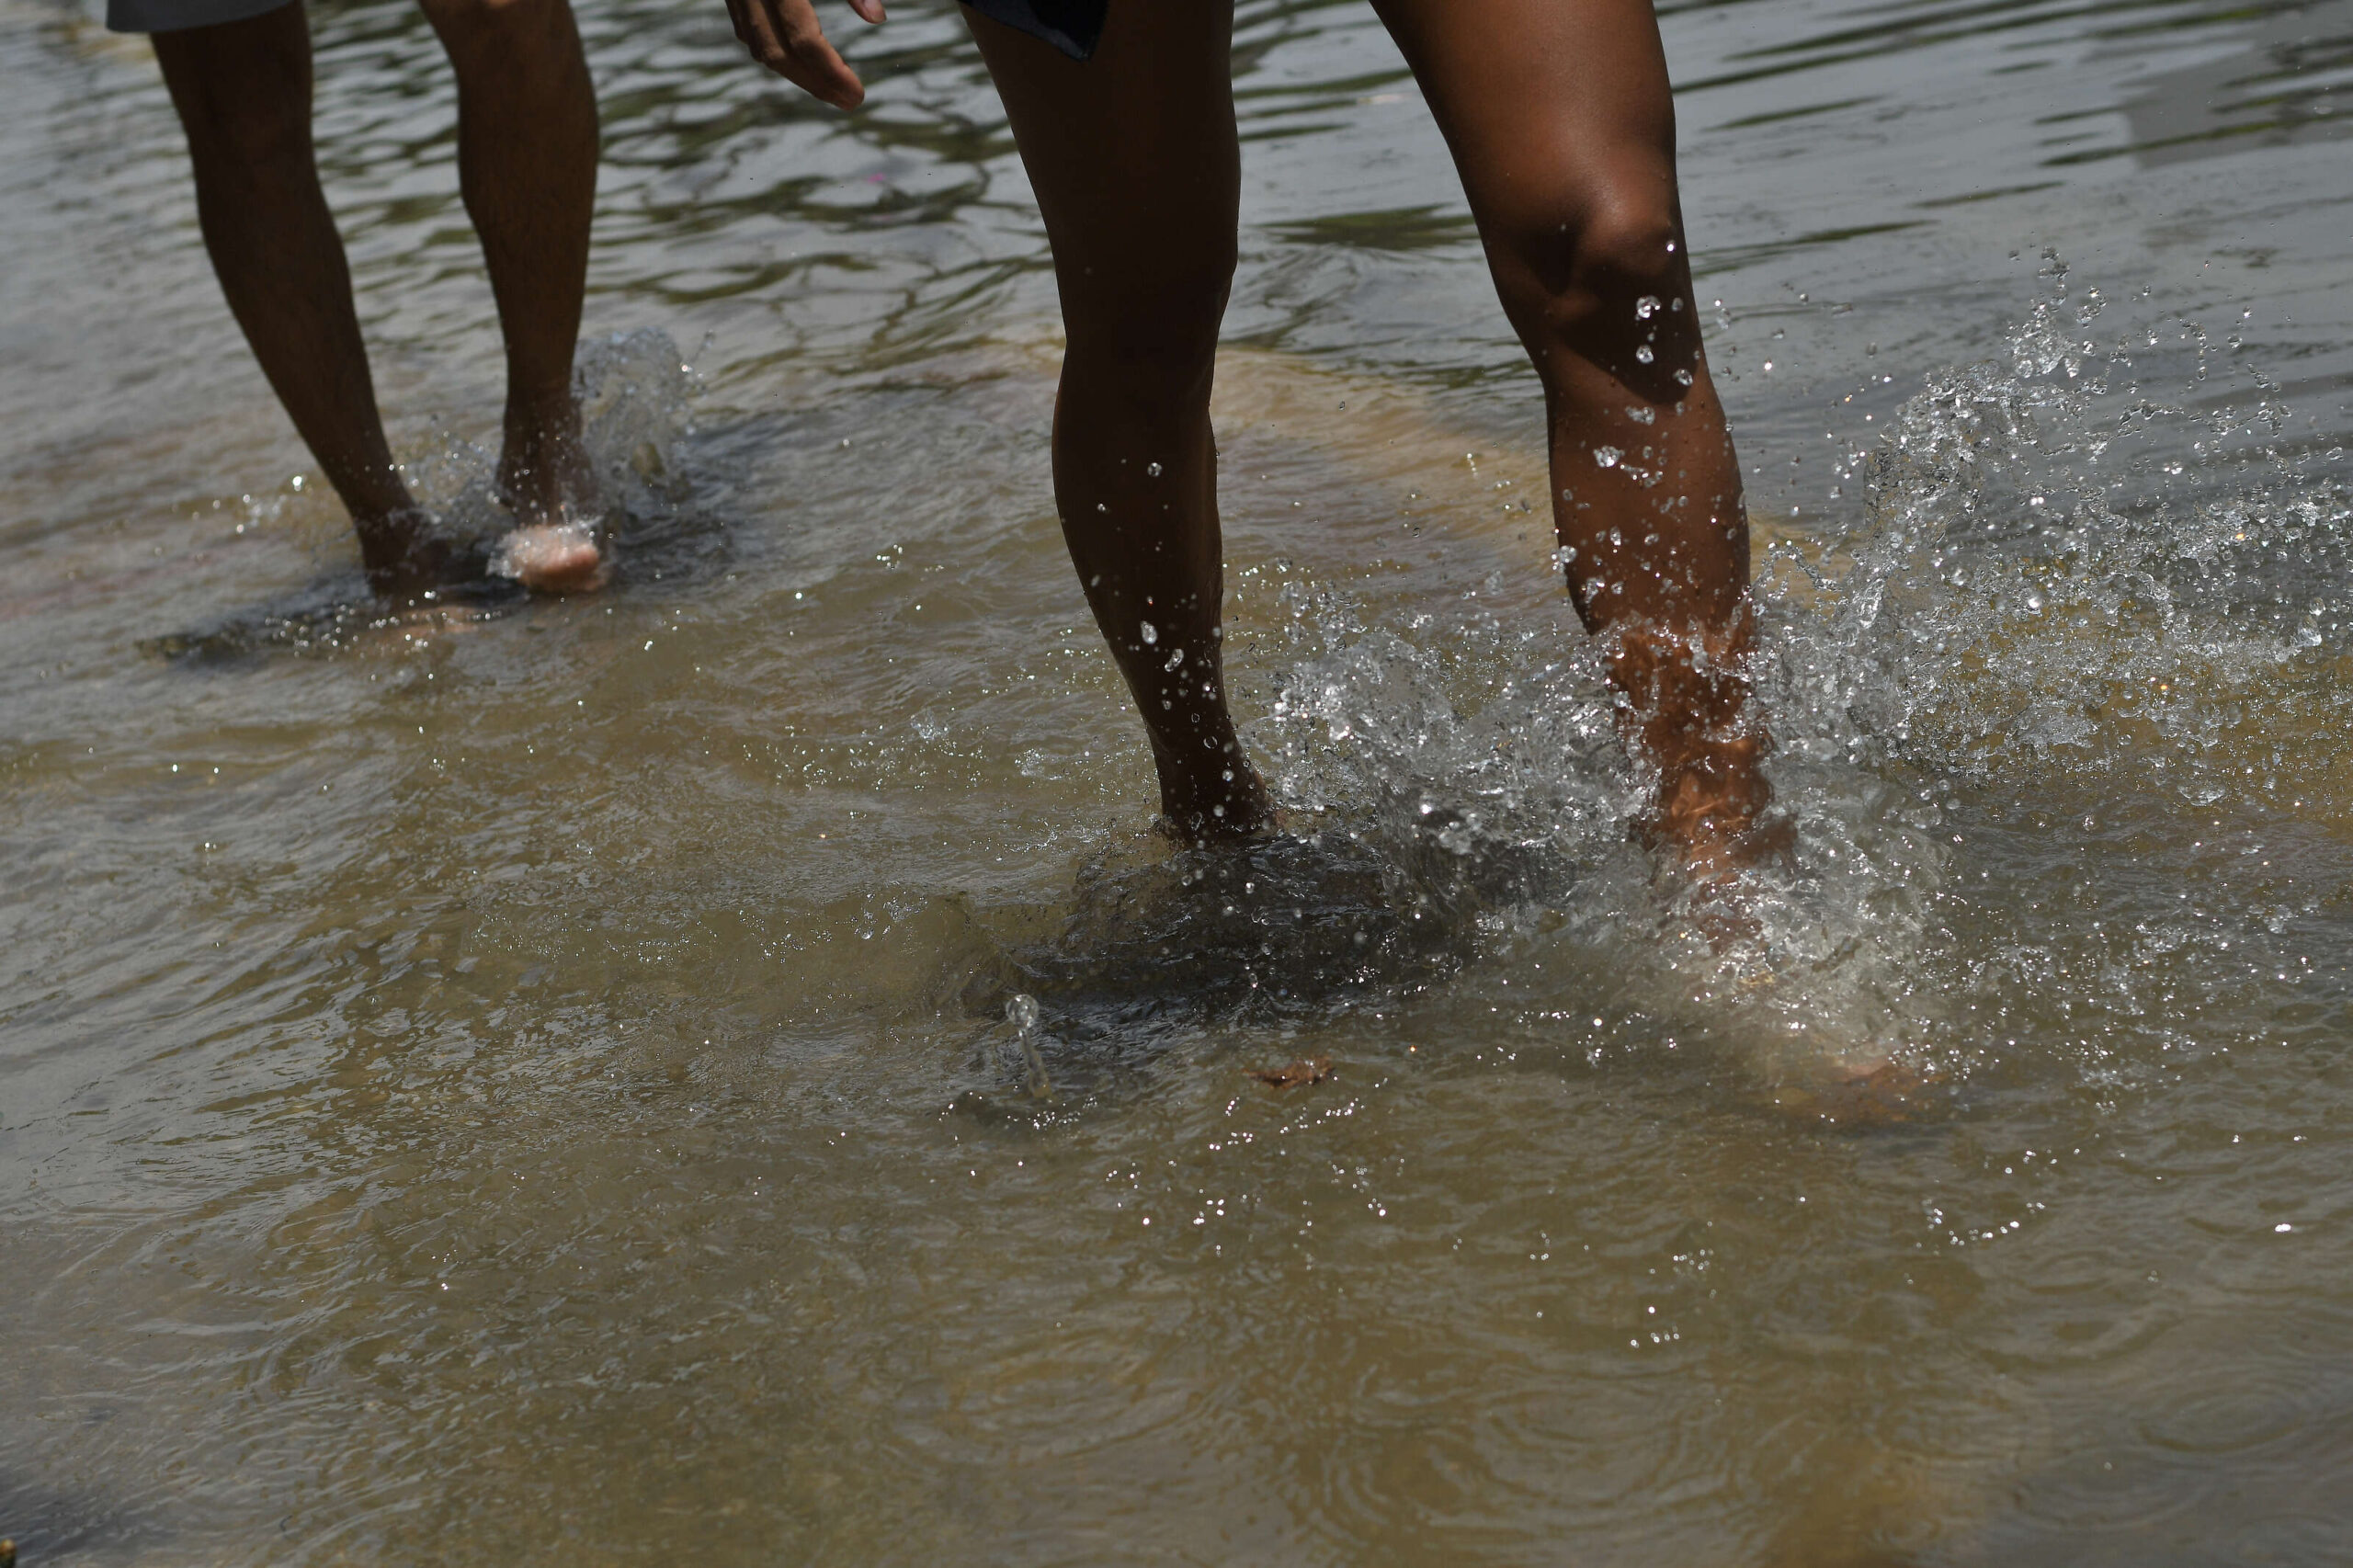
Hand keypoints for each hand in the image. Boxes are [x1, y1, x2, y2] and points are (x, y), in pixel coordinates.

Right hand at [722, 0, 886, 110]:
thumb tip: (877, 17)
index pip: (805, 42)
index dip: (832, 73)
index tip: (857, 94)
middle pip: (780, 55)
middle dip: (816, 84)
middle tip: (848, 102)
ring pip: (760, 49)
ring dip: (795, 75)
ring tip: (830, 90)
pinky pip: (748, 32)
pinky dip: (774, 54)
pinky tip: (801, 65)